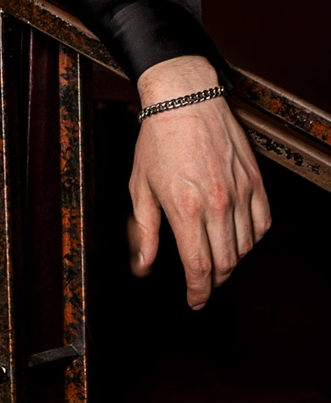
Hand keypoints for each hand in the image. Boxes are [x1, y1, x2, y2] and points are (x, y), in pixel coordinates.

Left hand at [128, 56, 270, 308]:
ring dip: (232, 260)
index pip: (199, 268)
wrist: (186, 101)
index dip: (199, 292)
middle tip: (203, 284)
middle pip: (226, 263)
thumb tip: (143, 266)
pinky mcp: (256, 182)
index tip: (195, 302)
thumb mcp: (139, 187)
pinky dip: (252, 237)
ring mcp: (241, 193)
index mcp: (185, 209)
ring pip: (246, 246)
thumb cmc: (156, 142)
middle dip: (214, 281)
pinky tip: (237, 237)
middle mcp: (218, 205)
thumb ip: (144, 231)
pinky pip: (262, 223)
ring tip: (216, 259)